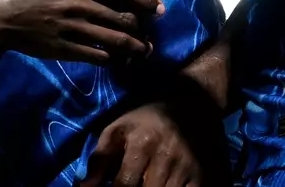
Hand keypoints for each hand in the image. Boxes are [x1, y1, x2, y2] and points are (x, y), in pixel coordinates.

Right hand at [0, 0, 163, 64]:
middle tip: (149, 32)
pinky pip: (99, 56)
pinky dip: (114, 58)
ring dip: (135, 47)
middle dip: (141, 27)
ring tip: (144, 49)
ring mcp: (69, 27)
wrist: (2, 16)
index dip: (145, 0)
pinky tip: (119, 57)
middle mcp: (75, 2)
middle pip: (122, 17)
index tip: (159, 8)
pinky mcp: (63, 49)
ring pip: (115, 40)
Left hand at [80, 103, 203, 186]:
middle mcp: (166, 156)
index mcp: (142, 143)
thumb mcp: (119, 129)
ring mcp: (186, 167)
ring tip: (144, 181)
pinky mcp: (200, 175)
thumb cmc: (148, 119)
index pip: (124, 184)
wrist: (192, 106)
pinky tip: (162, 184)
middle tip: (129, 182)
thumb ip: (100, 158)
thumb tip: (84, 186)